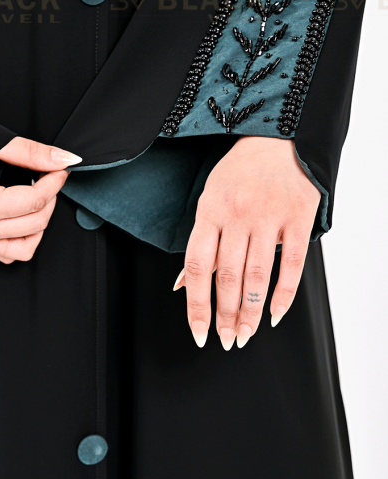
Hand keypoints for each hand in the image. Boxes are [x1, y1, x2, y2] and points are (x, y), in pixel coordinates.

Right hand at [0, 137, 81, 263]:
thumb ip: (30, 153)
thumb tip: (64, 159)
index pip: (34, 201)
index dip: (54, 182)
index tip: (61, 169)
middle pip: (35, 224)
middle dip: (50, 198)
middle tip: (49, 176)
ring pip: (25, 248)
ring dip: (39, 223)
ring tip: (36, 197)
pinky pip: (7, 254)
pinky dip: (22, 238)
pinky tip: (22, 214)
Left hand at [174, 136, 319, 349]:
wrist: (278, 139)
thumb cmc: (239, 172)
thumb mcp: (211, 199)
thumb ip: (201, 243)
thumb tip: (181, 285)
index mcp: (211, 210)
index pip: (197, 266)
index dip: (196, 304)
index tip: (198, 331)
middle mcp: (238, 214)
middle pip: (228, 276)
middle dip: (225, 315)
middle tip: (227, 339)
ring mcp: (270, 216)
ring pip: (257, 275)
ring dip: (250, 312)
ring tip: (245, 334)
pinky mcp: (298, 218)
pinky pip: (292, 265)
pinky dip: (283, 295)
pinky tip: (274, 314)